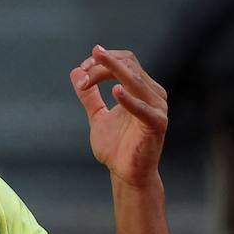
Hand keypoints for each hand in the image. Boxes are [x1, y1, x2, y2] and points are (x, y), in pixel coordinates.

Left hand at [70, 46, 168, 187]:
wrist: (125, 173)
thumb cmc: (117, 146)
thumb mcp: (98, 116)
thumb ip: (89, 96)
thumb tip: (76, 71)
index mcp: (141, 89)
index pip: (126, 61)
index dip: (104, 59)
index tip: (82, 68)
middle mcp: (152, 93)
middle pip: (129, 65)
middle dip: (104, 65)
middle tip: (83, 70)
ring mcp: (157, 107)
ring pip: (136, 80)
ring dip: (110, 74)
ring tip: (89, 75)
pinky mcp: (157, 123)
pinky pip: (144, 109)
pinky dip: (130, 100)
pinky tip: (115, 91)